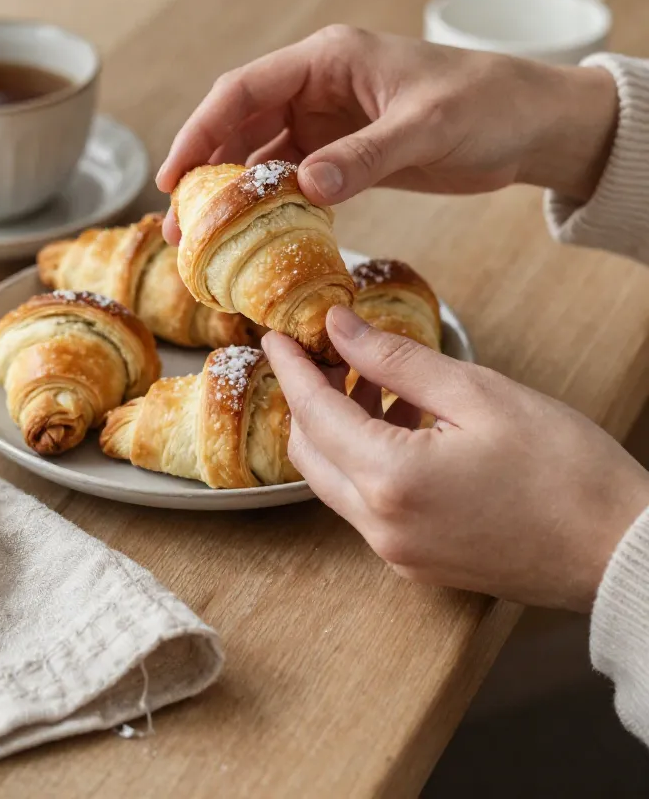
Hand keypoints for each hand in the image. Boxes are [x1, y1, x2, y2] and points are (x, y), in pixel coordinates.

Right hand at [156, 26, 616, 241]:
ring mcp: (332, 123)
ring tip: (205, 241)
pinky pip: (296, 179)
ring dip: (234, 193)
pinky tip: (255, 236)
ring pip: (264, 155)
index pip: (245, 89)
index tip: (174, 177)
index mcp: (329, 60)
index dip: (202, 130)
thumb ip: (365, 157)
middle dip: (208, 171)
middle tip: (180, 225)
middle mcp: (320, 87)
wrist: (532, 124)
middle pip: (243, 125)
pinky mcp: (348, 155)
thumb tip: (305, 187)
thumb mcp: (426, 127)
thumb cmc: (487, 104)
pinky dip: (273, 205)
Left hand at [262, 307, 648, 610]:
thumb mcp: (478, 393)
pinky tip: (403, 422)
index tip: (277, 336)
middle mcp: (381, 527)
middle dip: (308, 399)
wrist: (619, 550)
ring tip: (376, 379)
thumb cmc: (564, 468)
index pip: (312, 413)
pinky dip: (366, 459)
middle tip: (327, 352)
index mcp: (391, 480)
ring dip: (339, 429)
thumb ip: (396, 361)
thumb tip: (339, 327)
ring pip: (336, 481)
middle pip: (310, 453)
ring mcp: (397, 554)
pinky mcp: (418, 563)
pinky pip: (367, 504)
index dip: (290, 368)